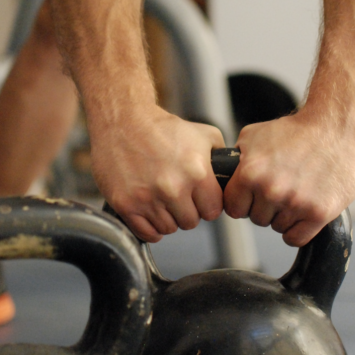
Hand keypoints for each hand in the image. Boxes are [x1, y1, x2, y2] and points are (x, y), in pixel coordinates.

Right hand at [90, 106, 225, 241]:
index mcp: (196, 172)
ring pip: (169, 229)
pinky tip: (150, 211)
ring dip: (167, 218)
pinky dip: (150, 228)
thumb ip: (221, 159)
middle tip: (177, 197)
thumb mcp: (203, 135)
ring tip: (161, 200)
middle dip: (187, 212)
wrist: (123, 121)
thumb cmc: (163, 129)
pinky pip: (147, 233)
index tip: (199, 198)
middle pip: (190, 222)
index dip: (207, 205)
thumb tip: (231, 178)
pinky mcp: (127, 205)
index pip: (212, 211)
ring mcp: (148, 199)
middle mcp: (173, 188)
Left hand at [224, 110, 354, 246]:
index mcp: (251, 173)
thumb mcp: (254, 136)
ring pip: (278, 228)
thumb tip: (224, 175)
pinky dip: (298, 230)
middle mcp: (271, 190)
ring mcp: (295, 203)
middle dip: (266, 208)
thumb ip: (236, 160)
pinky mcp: (319, 213)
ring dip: (285, 216)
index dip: (243, 203)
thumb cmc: (298, 130)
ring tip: (297, 194)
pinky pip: (296, 238)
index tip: (253, 197)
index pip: (233, 209)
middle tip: (282, 189)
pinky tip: (303, 212)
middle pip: (257, 219)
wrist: (337, 126)